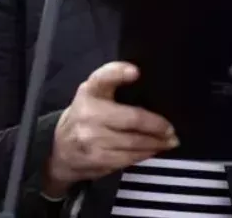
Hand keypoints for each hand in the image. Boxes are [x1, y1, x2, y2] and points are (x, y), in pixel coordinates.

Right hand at [45, 62, 178, 196]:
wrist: (60, 149)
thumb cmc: (86, 115)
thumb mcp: (95, 93)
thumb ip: (115, 84)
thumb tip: (149, 87)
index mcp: (90, 90)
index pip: (103, 77)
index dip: (118, 72)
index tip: (135, 72)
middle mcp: (89, 113)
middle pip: (132, 118)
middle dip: (157, 125)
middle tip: (171, 129)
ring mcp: (91, 138)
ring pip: (134, 141)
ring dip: (156, 143)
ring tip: (169, 141)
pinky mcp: (96, 158)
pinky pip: (128, 157)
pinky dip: (145, 154)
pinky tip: (153, 150)